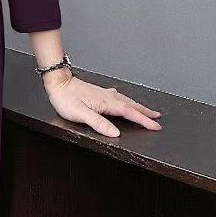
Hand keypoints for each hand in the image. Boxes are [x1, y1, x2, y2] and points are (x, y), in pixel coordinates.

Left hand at [42, 69, 161, 137]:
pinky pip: (118, 97)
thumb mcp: (81, 114)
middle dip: (146, 112)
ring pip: (126, 100)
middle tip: (158, 118)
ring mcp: (104, 94)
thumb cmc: (65, 98)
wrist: (57, 83)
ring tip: (147, 111)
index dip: (144, 120)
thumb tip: (115, 133)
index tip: (155, 126)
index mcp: (106, 103)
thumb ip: (98, 123)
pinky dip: (126, 101)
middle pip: (132, 105)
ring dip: (138, 106)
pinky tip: (123, 100)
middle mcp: (108, 97)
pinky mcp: (98, 92)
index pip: (130, 113)